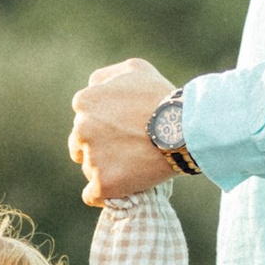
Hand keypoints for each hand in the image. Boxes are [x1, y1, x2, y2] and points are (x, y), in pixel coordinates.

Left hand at [68, 57, 177, 205]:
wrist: (185, 129)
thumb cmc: (162, 96)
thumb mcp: (134, 69)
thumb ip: (106, 77)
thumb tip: (92, 88)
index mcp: (84, 102)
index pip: (82, 118)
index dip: (102, 126)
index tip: (121, 130)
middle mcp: (81, 129)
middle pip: (80, 145)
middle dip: (100, 148)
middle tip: (127, 149)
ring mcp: (92, 158)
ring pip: (88, 169)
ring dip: (104, 170)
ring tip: (131, 166)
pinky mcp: (104, 184)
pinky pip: (92, 195)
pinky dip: (102, 195)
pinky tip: (118, 189)